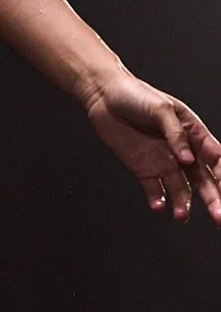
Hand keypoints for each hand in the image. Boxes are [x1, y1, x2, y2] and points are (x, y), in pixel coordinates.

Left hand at [83, 70, 220, 222]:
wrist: (103, 96)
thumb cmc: (135, 94)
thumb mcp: (161, 108)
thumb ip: (176, 133)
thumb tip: (188, 158)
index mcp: (192, 133)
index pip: (215, 158)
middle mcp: (181, 151)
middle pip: (203, 179)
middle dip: (213, 198)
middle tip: (218, 217)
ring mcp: (163, 162)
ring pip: (180, 189)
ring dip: (183, 203)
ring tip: (181, 215)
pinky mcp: (143, 169)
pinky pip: (154, 189)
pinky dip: (157, 200)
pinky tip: (159, 206)